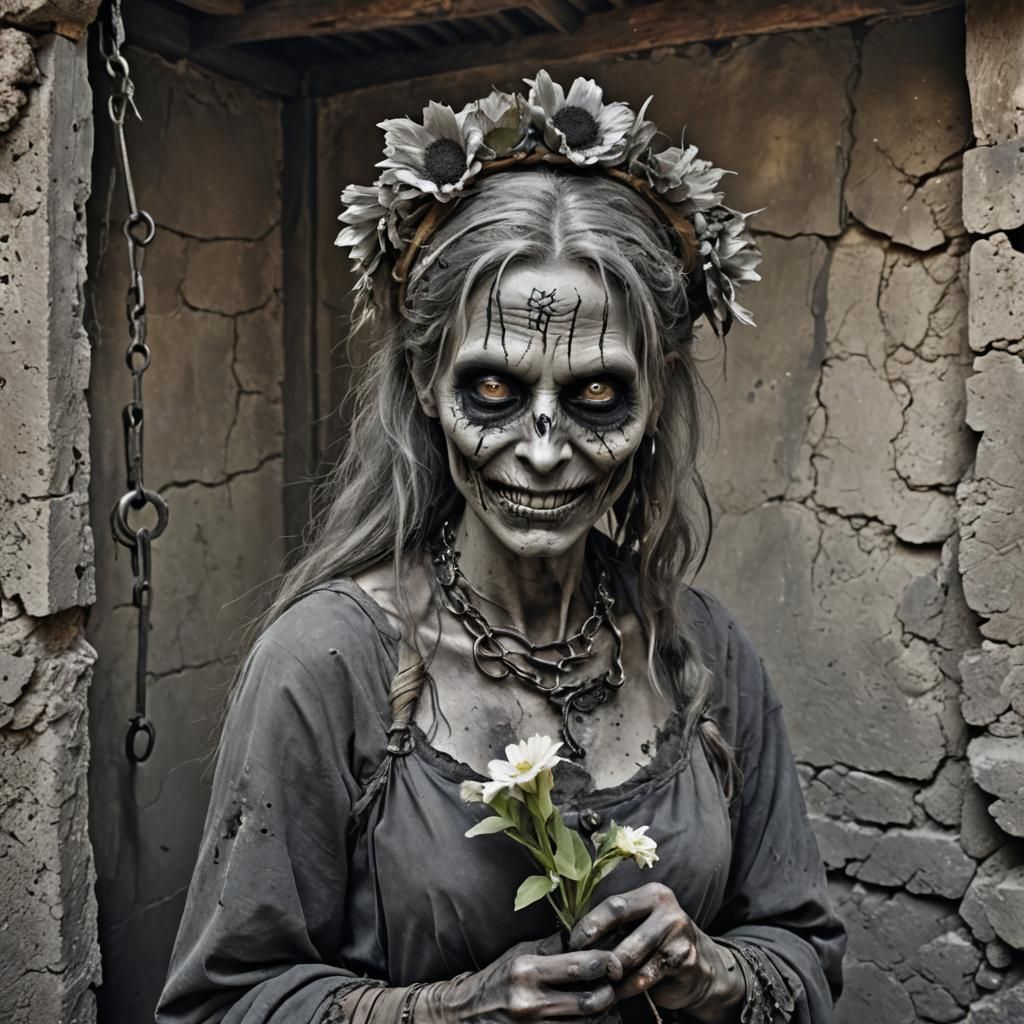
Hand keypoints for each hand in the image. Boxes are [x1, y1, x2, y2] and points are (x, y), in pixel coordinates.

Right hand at [427, 932, 623, 1022]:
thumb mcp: (519, 954)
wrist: (464, 1015)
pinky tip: (595, 1019)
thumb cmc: (497, 978)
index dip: (606, 963)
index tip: (616, 959)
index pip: (580, 966)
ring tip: (610, 1001)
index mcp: (527, 971)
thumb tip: (586, 932)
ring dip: (605, 1014)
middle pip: (590, 1000)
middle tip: (616, 983)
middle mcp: (530, 1001)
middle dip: (610, 992)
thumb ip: (552, 947)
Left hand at [568, 883, 744, 1023]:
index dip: (591, 924)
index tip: (573, 942)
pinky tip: (617, 992)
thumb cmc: (658, 943)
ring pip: (631, 958)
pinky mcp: (683, 962)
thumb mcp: (639, 925)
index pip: (614, 905)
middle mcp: (668, 911)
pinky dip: (626, 988)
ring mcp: (678, 937)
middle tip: (583, 966)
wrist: (701, 968)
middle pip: (623, 931)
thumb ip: (615, 927)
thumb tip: (574, 939)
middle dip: (600, 952)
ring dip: (611, 974)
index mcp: (653, 894)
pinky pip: (643, 979)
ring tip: (597, 980)